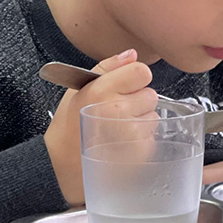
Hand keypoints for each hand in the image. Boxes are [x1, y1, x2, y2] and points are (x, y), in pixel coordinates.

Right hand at [44, 49, 156, 204]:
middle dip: (138, 101)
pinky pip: (153, 135)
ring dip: (141, 120)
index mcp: (100, 91)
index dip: (134, 79)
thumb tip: (132, 54)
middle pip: (151, 94)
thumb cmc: (70, 128)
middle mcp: (117, 110)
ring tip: (118, 130)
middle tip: (117, 113)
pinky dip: (142, 138)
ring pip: (154, 115)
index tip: (123, 87)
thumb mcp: (78, 91)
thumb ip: (107, 68)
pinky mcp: (141, 151)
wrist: (67, 169)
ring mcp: (131, 132)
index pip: (142, 71)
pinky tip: (123, 143)